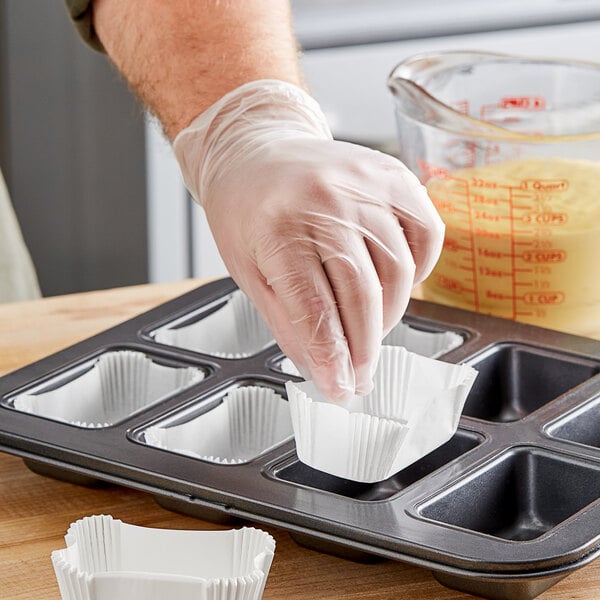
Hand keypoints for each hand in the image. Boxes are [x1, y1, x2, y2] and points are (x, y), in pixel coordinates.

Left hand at [174, 81, 443, 401]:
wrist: (257, 149)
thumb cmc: (247, 210)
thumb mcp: (248, 269)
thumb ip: (288, 320)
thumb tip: (324, 368)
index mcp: (277, 227)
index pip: (314, 308)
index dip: (331, 356)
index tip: (340, 387)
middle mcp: (326, 200)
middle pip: (361, 292)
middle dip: (364, 347)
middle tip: (360, 375)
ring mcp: (365, 183)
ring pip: (397, 268)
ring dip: (389, 314)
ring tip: (371, 331)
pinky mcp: (393, 176)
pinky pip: (427, 232)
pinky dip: (418, 268)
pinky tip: (396, 284)